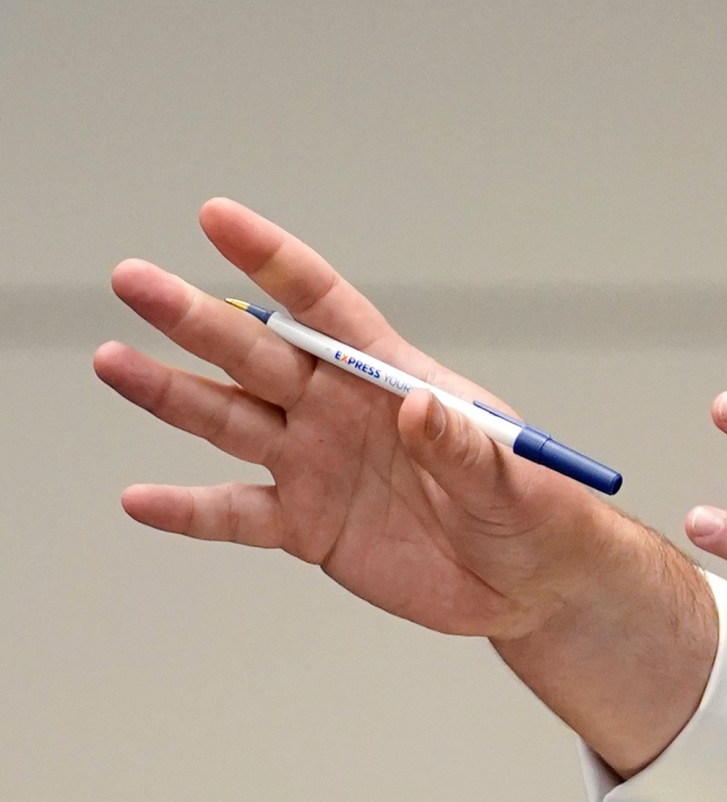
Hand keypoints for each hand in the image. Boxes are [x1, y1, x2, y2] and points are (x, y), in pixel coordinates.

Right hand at [99, 200, 711, 770]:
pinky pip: (236, 515)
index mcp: (394, 379)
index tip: (216, 216)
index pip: (324, 308)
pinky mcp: (309, 527)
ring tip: (112, 360)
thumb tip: (419, 405)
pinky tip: (139, 498)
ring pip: (229, 421)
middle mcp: (341, 413)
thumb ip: (464, 447)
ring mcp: (318, 467)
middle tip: (133, 278)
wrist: (534, 584)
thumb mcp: (516, 481)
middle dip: (196, 317)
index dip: (273, 261)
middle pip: (257, 354)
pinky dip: (187, 511)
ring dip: (171, 393)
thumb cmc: (539, 513)